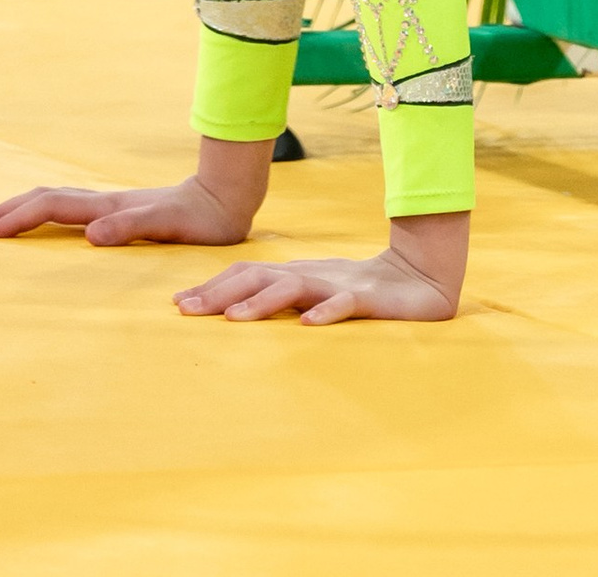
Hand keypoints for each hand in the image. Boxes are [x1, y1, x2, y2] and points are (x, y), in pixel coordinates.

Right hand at [0, 161, 261, 252]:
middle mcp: (104, 201)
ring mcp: (110, 204)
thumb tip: (90, 234)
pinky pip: (70, 210)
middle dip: (7, 210)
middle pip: (44, 198)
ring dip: (21, 209)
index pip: (52, 207)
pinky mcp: (118, 212)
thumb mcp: (170, 226)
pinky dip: (44, 214)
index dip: (18, 218)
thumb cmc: (202, 220)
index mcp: (109, 206)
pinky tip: (41, 223)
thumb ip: (131, 225)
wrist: (226, 198)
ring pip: (55, 201)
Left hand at [176, 237, 463, 327]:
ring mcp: (337, 285)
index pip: (247, 273)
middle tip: (185, 310)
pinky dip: (326, 313)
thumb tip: (231, 313)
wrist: (419, 276)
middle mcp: (310, 275)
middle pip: (259, 276)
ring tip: (233, 320)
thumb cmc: (358, 289)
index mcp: (296, 274)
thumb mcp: (313, 293)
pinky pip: (345, 304)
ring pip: (294, 287)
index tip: (178, 302)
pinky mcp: (367, 299)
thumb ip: (280, 297)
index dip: (212, 286)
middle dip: (220, 293)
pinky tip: (308, 325)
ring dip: (261, 302)